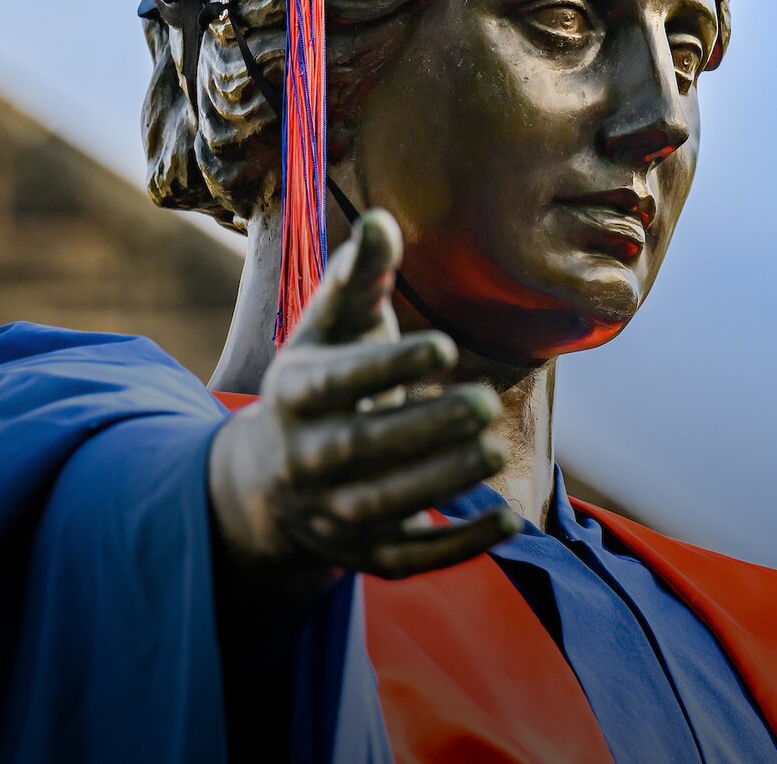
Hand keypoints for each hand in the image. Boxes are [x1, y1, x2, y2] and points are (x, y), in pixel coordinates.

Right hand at [206, 210, 518, 582]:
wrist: (269, 478)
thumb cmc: (321, 379)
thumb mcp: (331, 327)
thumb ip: (360, 276)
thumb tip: (382, 217)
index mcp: (294, 394)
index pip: (337, 383)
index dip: (389, 366)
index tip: (446, 346)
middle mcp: (304, 459)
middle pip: (361, 449)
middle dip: (423, 428)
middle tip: (484, 402)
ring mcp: (331, 513)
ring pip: (384, 506)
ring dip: (441, 480)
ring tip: (494, 447)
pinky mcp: (363, 554)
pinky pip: (409, 560)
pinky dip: (457, 547)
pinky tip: (507, 520)